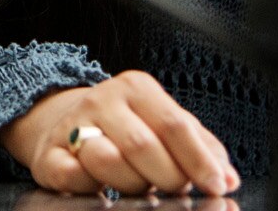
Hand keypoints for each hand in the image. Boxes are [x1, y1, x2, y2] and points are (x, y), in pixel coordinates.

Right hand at [0, 71, 237, 195]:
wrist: (64, 122)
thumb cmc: (127, 127)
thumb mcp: (164, 124)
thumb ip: (200, 147)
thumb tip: (228, 178)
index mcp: (137, 87)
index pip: (174, 125)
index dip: (198, 160)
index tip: (216, 185)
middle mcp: (103, 99)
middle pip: (144, 145)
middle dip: (168, 177)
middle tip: (175, 189)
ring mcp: (73, 124)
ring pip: (107, 160)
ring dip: (131, 184)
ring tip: (138, 186)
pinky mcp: (49, 154)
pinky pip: (72, 176)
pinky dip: (91, 189)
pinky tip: (101, 189)